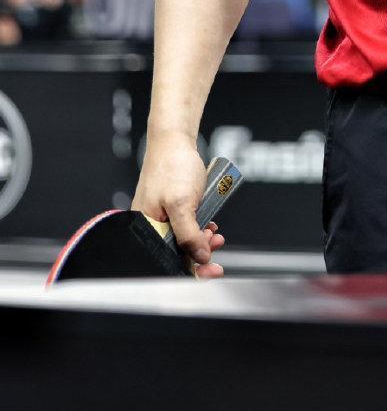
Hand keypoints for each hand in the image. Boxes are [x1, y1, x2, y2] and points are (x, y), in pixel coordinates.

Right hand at [133, 131, 225, 278]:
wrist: (174, 138)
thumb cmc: (172, 166)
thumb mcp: (182, 203)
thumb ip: (189, 233)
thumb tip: (200, 258)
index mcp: (146, 228)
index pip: (166, 260)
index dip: (190, 269)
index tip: (210, 271)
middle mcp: (151, 226)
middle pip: (175, 252)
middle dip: (199, 254)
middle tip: (216, 251)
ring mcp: (161, 216)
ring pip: (183, 240)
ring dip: (202, 241)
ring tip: (215, 235)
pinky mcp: (171, 208)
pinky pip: (185, 225)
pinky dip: (199, 228)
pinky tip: (210, 225)